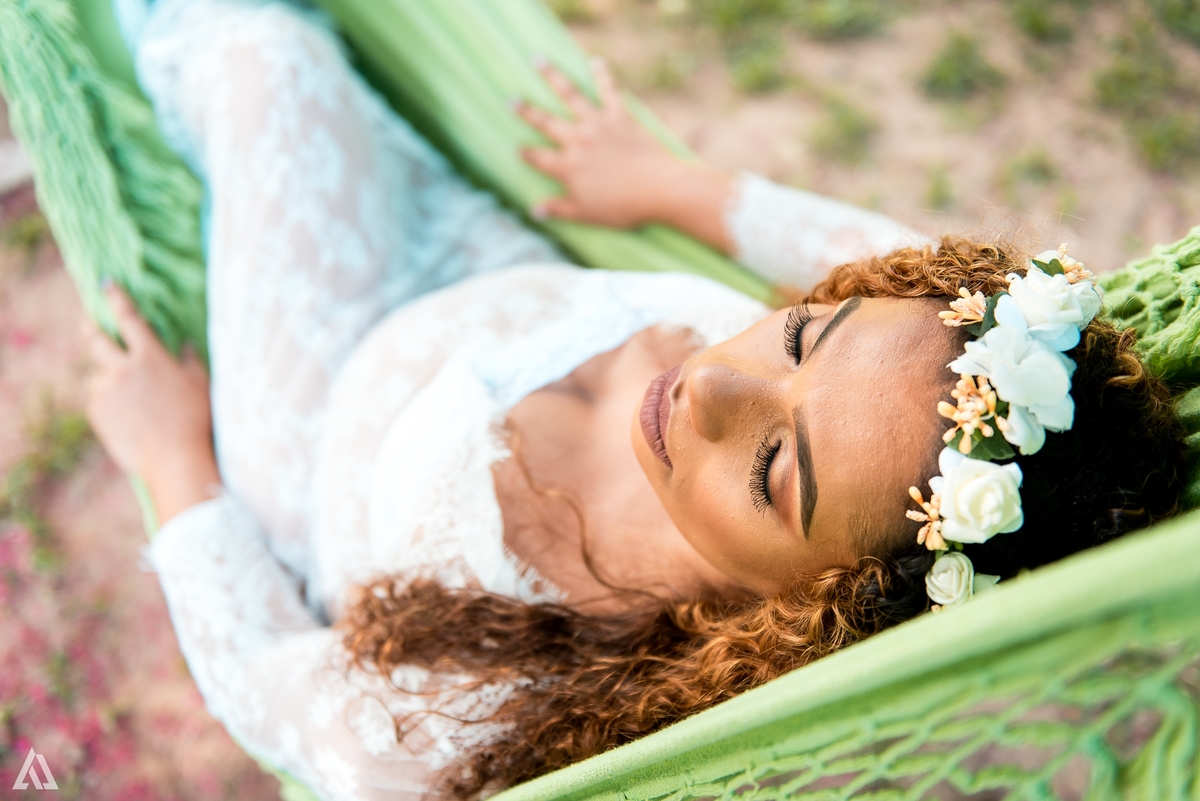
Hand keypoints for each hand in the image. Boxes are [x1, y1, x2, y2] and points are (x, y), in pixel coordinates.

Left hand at [84, 284, 220, 522]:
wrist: (174, 459)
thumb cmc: (195, 421)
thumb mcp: (200, 385)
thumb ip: (189, 361)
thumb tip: (184, 346)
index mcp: (150, 357)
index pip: (129, 318)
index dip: (116, 298)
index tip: (106, 285)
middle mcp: (122, 369)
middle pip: (95, 339)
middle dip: (90, 328)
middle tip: (89, 324)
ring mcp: (105, 392)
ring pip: (97, 375)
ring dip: (107, 377)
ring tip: (128, 396)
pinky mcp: (96, 413)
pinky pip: (97, 399)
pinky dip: (108, 401)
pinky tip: (128, 416)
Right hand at [516, 58, 733, 249]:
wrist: (658, 188)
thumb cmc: (623, 207)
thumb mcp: (586, 214)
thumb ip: (559, 209)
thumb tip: (533, 211)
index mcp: (567, 167)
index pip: (538, 158)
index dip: (526, 154)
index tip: (516, 148)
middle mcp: (578, 141)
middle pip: (546, 122)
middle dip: (526, 111)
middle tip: (511, 99)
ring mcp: (598, 125)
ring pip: (570, 95)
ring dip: (552, 77)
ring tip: (538, 60)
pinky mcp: (619, 116)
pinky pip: (608, 91)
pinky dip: (602, 75)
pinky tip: (596, 61)